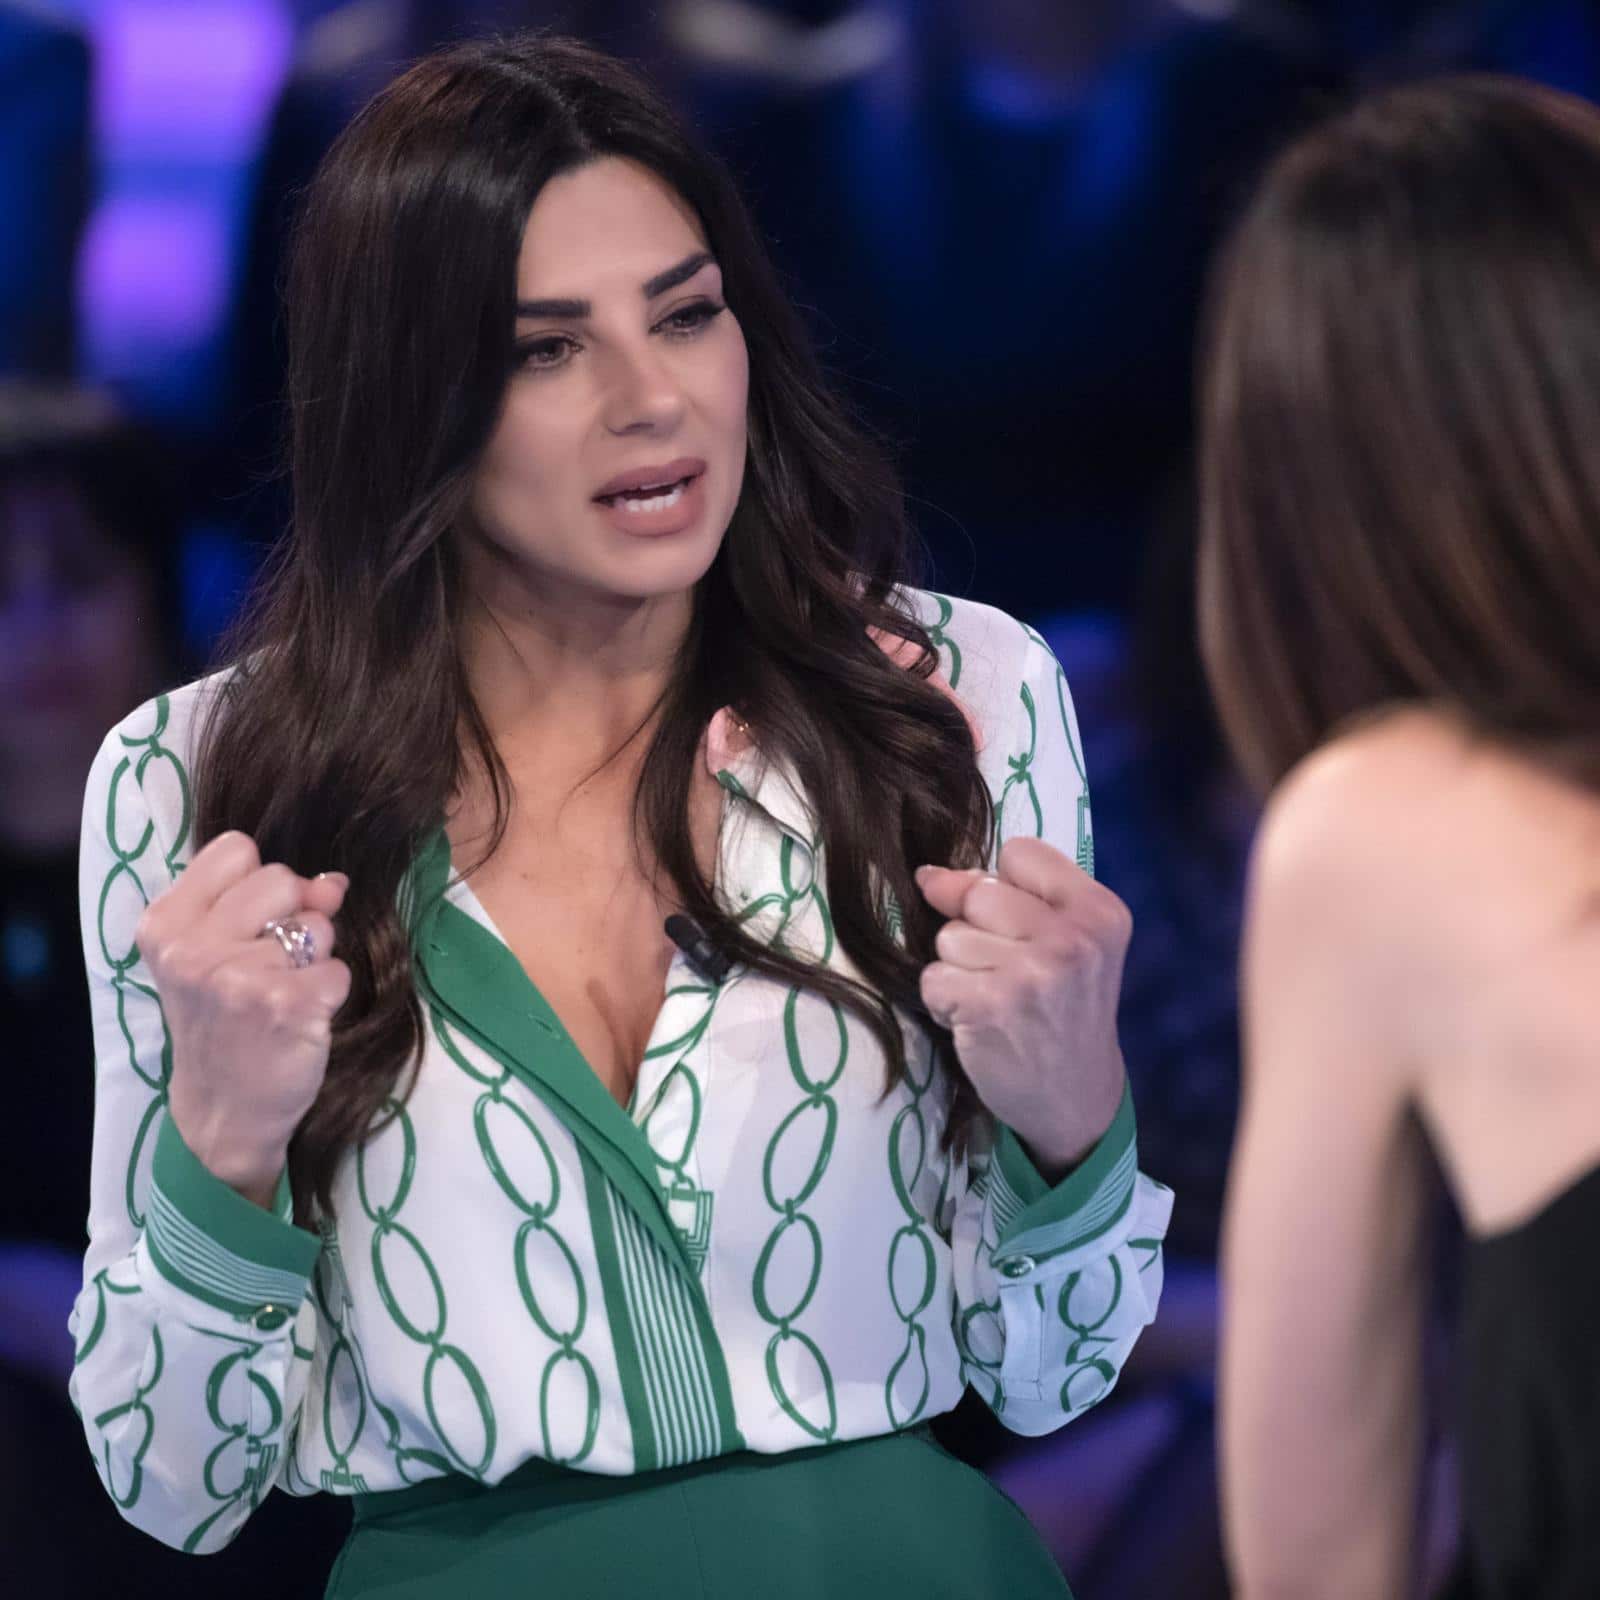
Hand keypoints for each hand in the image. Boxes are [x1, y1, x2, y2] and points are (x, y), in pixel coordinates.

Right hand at [135, 832, 351, 1204]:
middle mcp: (194, 947)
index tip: (247, 923)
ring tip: (281, 994)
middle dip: (292, 916)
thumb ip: (268, 905)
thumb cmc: (223, 1024)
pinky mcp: (286, 1005)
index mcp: (166, 924)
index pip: (235, 849)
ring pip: (318, 924)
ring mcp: (239, 977)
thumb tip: (333, 882)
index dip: (257, 880)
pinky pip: (338, 968)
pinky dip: (331, 991)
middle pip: (282, 878)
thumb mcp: (220, 955)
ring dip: (314, 957)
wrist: (223, 1113)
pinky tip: (301, 1019)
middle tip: (268, 967)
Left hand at [916, 837, 1129, 1176]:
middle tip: (1007, 973)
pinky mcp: (989, 1006)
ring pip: (949, 936)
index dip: (1004, 886)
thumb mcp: (1070, 943)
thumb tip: (929, 875)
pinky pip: (932, 978)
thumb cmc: (1064, 1011)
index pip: (1020, 853)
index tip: (1020, 926)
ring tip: (994, 998)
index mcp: (1099, 911)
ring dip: (957, 968)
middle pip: (977, 892)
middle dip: (976, 930)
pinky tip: (977, 1021)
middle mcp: (1072, 938)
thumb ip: (1015, 896)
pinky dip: (942, 1001)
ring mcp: (1032, 973)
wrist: (1075, 1098)